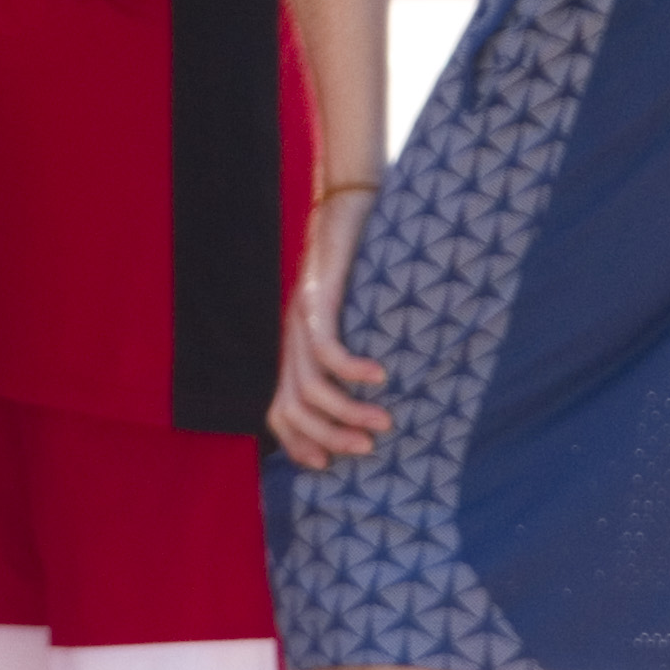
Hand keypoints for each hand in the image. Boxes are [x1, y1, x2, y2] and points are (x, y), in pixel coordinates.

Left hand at [269, 186, 395, 470]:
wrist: (350, 204)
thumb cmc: (363, 265)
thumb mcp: (357, 318)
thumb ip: (358, 351)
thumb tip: (391, 395)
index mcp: (296, 349)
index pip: (279, 411)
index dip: (297, 444)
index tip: (329, 464)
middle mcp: (291, 338)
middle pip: (293, 408)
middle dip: (328, 438)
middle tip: (367, 448)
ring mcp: (300, 317)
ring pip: (309, 386)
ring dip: (345, 412)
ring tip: (383, 422)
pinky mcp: (316, 296)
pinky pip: (325, 346)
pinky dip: (351, 369)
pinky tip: (380, 376)